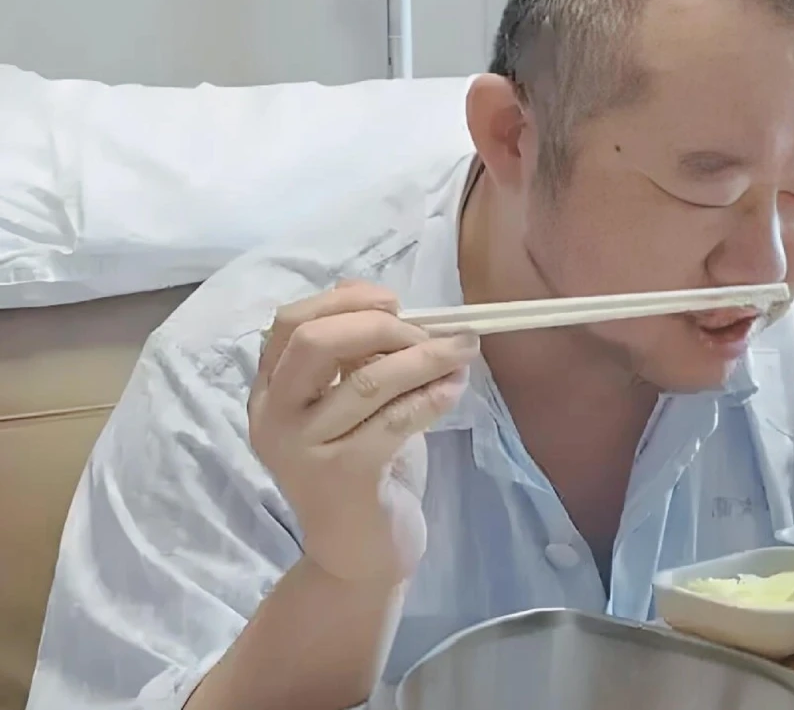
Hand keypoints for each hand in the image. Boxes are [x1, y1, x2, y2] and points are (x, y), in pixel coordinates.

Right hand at [249, 281, 478, 584]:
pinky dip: (433, 395)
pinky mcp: (342, 478)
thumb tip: (382, 298)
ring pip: (366, 382)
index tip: (395, 301)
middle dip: (380, 325)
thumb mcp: (348, 404)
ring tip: (463, 350)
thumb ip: (354, 355)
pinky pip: (395, 420)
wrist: (356, 554)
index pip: (290, 322)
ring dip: (425, 357)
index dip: (344, 301)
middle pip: (314, 342)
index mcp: (271, 391)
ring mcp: (303, 451)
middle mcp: (274, 418)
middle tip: (429, 331)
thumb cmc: (359, 468)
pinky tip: (457, 386)